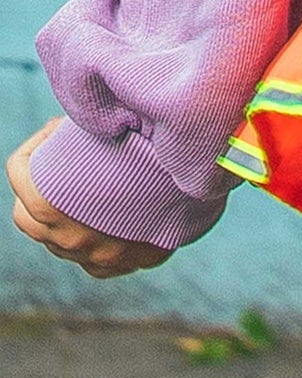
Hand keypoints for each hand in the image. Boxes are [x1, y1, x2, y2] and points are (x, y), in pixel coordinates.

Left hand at [7, 118, 172, 278]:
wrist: (207, 171)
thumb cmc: (153, 142)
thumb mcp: (104, 128)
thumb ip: (78, 130)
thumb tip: (68, 113)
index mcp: (53, 205)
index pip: (18, 173)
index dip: (36, 144)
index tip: (59, 129)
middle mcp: (70, 239)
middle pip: (25, 215)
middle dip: (40, 184)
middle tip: (66, 161)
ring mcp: (96, 257)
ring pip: (57, 242)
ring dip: (66, 214)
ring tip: (93, 185)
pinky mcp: (123, 264)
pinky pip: (93, 258)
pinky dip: (96, 238)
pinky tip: (111, 214)